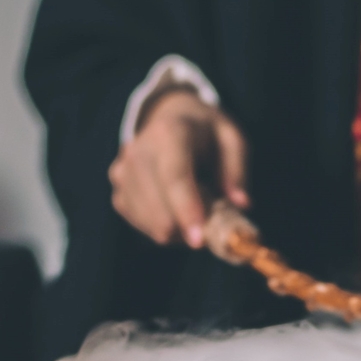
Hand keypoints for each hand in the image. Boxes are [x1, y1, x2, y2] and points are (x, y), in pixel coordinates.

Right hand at [108, 89, 248, 246]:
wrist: (169, 119)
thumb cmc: (207, 133)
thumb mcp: (232, 139)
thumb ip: (238, 170)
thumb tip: (241, 204)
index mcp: (170, 132)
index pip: (174, 176)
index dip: (186, 210)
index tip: (199, 241)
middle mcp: (138, 151)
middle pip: (157, 206)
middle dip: (187, 227)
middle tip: (214, 226)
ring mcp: (122, 172)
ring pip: (150, 222)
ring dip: (179, 230)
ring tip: (197, 210)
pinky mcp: (118, 190)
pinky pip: (141, 225)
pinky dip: (164, 228)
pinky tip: (178, 213)